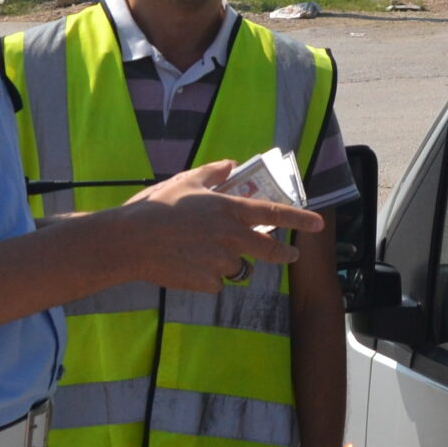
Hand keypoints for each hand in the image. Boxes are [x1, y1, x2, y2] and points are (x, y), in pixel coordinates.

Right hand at [107, 162, 322, 292]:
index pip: (273, 215)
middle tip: (291, 254)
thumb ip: (213, 173)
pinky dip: (208, 276)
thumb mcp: (185, 180)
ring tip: (204, 253)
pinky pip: (215, 282)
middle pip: (268, 250)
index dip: (299, 220)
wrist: (130, 241)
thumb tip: (231, 164)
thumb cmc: (156, 206)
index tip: (317, 224)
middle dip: (284, 253)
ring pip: (238, 267)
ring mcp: (219, 262)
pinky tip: (188, 265)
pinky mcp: (206, 282)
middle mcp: (230, 238)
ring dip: (231, 262)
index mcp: (229, 210)